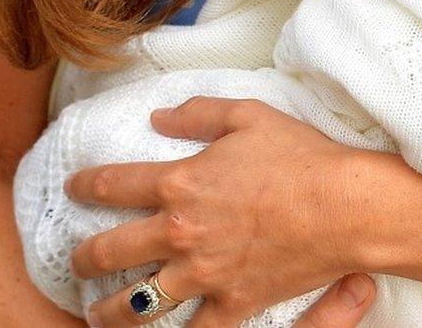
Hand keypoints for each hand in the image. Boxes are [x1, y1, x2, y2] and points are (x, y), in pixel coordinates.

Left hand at [64, 97, 364, 326]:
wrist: (346, 206)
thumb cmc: (302, 157)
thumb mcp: (250, 116)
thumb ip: (198, 114)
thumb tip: (159, 118)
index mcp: (179, 183)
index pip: (112, 185)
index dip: (84, 185)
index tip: (74, 188)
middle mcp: (180, 232)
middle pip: (108, 250)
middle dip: (84, 256)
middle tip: (78, 259)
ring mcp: (203, 273)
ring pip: (137, 302)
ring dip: (111, 309)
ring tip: (101, 312)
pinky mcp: (233, 302)